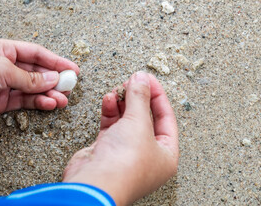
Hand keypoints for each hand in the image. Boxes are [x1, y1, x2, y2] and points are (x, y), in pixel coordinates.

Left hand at [0, 39, 78, 127]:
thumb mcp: (3, 70)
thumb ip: (30, 78)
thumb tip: (52, 79)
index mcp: (6, 50)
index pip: (37, 54)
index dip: (56, 61)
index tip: (73, 69)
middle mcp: (6, 66)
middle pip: (37, 73)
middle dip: (54, 80)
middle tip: (70, 88)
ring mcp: (3, 85)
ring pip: (33, 89)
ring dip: (49, 94)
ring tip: (63, 100)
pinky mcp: (0, 102)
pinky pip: (24, 102)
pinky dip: (37, 103)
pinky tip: (49, 105)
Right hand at [62, 72, 178, 205]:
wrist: (94, 183)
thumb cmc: (124, 164)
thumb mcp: (139, 123)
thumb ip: (140, 97)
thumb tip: (141, 78)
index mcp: (165, 154)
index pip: (166, 118)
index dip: (158, 96)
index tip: (149, 79)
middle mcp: (146, 154)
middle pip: (146, 118)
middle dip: (138, 98)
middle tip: (132, 81)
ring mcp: (126, 152)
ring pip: (127, 120)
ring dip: (122, 103)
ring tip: (118, 89)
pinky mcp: (107, 149)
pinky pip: (111, 125)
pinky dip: (110, 111)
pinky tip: (108, 99)